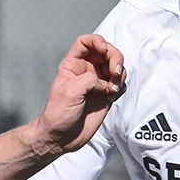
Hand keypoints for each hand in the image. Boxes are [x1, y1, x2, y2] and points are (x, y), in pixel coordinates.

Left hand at [36, 34, 125, 152]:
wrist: (60, 138)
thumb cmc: (57, 115)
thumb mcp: (69, 92)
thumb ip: (89, 80)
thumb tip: (105, 82)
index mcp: (72, 65)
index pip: (85, 42)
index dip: (97, 41)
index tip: (104, 49)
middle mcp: (86, 71)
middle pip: (106, 52)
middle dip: (115, 57)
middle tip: (115, 72)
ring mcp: (97, 83)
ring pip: (116, 67)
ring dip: (119, 73)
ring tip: (112, 88)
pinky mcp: (106, 96)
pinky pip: (120, 84)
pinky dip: (121, 86)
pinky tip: (112, 95)